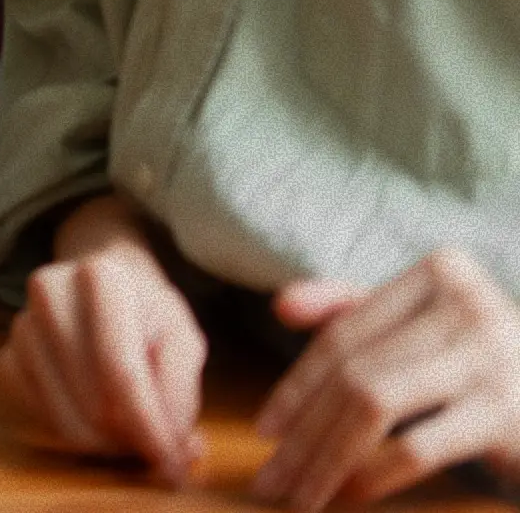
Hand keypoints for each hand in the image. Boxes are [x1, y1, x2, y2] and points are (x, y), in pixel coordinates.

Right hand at [0, 194, 207, 483]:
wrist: (97, 285)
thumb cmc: (145, 314)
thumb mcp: (182, 337)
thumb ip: (180, 391)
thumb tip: (172, 450)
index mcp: (101, 278)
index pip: (121, 371)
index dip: (149, 427)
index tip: (171, 463)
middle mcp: (49, 294)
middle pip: (93, 403)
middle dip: (131, 439)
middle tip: (154, 443)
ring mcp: (19, 326)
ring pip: (65, 421)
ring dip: (104, 442)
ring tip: (127, 427)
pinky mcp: (5, 356)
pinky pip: (38, 420)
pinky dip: (72, 433)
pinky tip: (92, 415)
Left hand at [252, 250, 519, 508]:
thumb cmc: (482, 367)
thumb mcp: (423, 325)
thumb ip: (352, 308)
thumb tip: (281, 307)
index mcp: (442, 270)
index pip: (345, 334)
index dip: (297, 386)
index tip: (264, 431)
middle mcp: (469, 303)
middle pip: (355, 372)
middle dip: (305, 433)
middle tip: (271, 480)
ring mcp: (492, 356)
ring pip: (374, 403)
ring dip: (326, 457)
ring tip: (300, 495)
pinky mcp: (508, 413)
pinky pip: (417, 446)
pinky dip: (373, 474)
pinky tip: (348, 497)